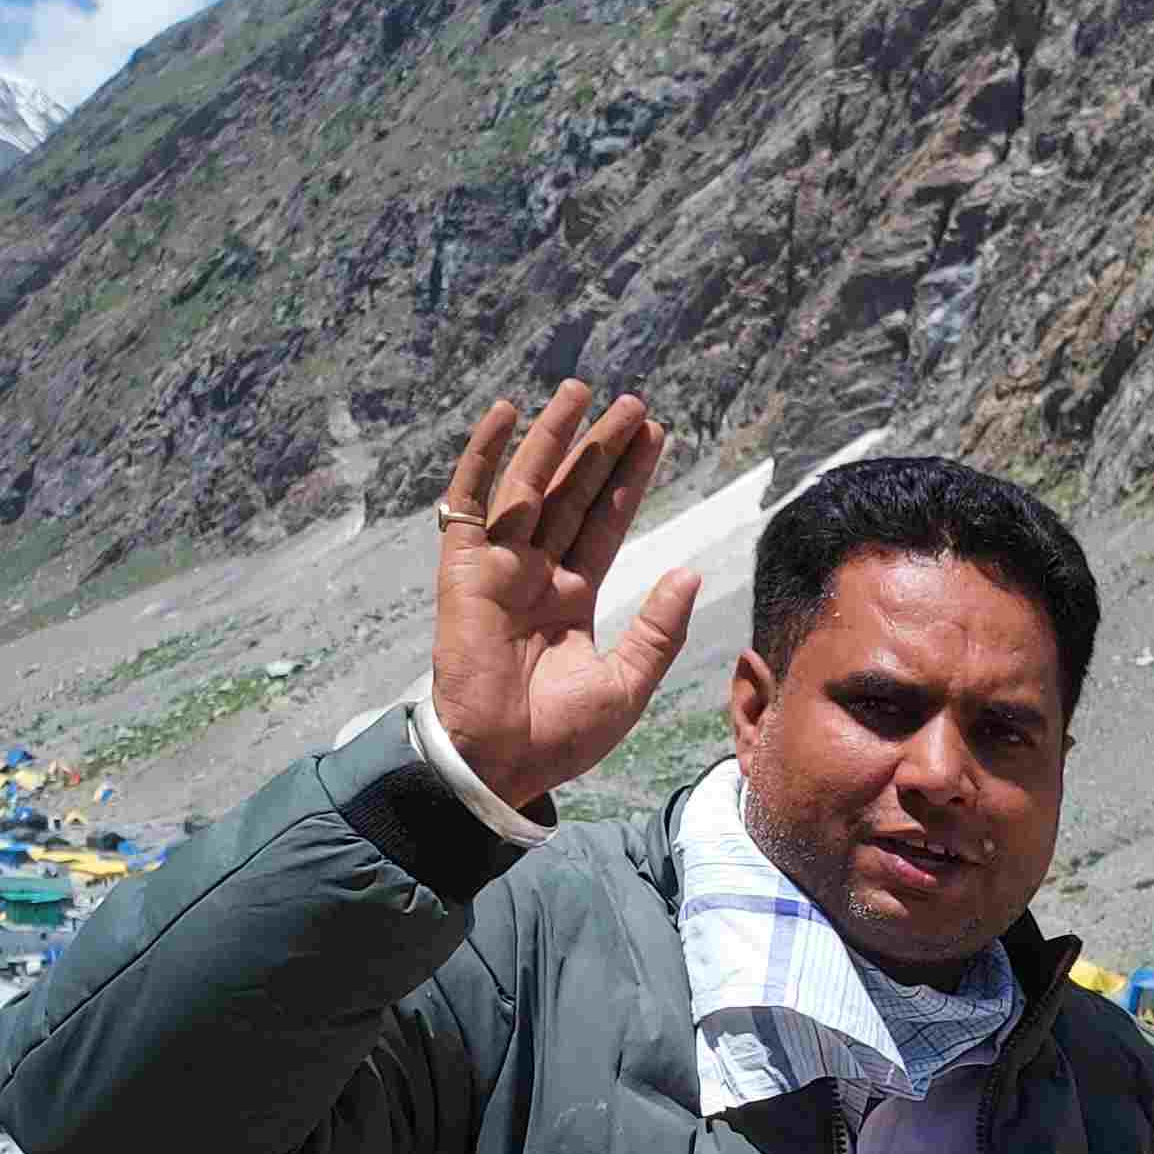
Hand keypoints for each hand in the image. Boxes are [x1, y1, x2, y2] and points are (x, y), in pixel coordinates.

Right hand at [427, 382, 701, 812]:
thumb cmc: (560, 737)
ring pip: (531, 486)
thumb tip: (689, 572)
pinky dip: (484, 457)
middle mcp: (536, 574)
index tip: (655, 436)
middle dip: (602, 449)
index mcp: (573, 599)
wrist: (503, 761)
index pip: (607, 523)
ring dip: (554, 437)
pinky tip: (505, 415)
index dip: (629, 481)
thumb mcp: (627, 683)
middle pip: (574, 495)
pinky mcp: (464, 569)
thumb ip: (658, 628)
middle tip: (632, 404)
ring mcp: (499, 567)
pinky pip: (471, 501)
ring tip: (582, 392)